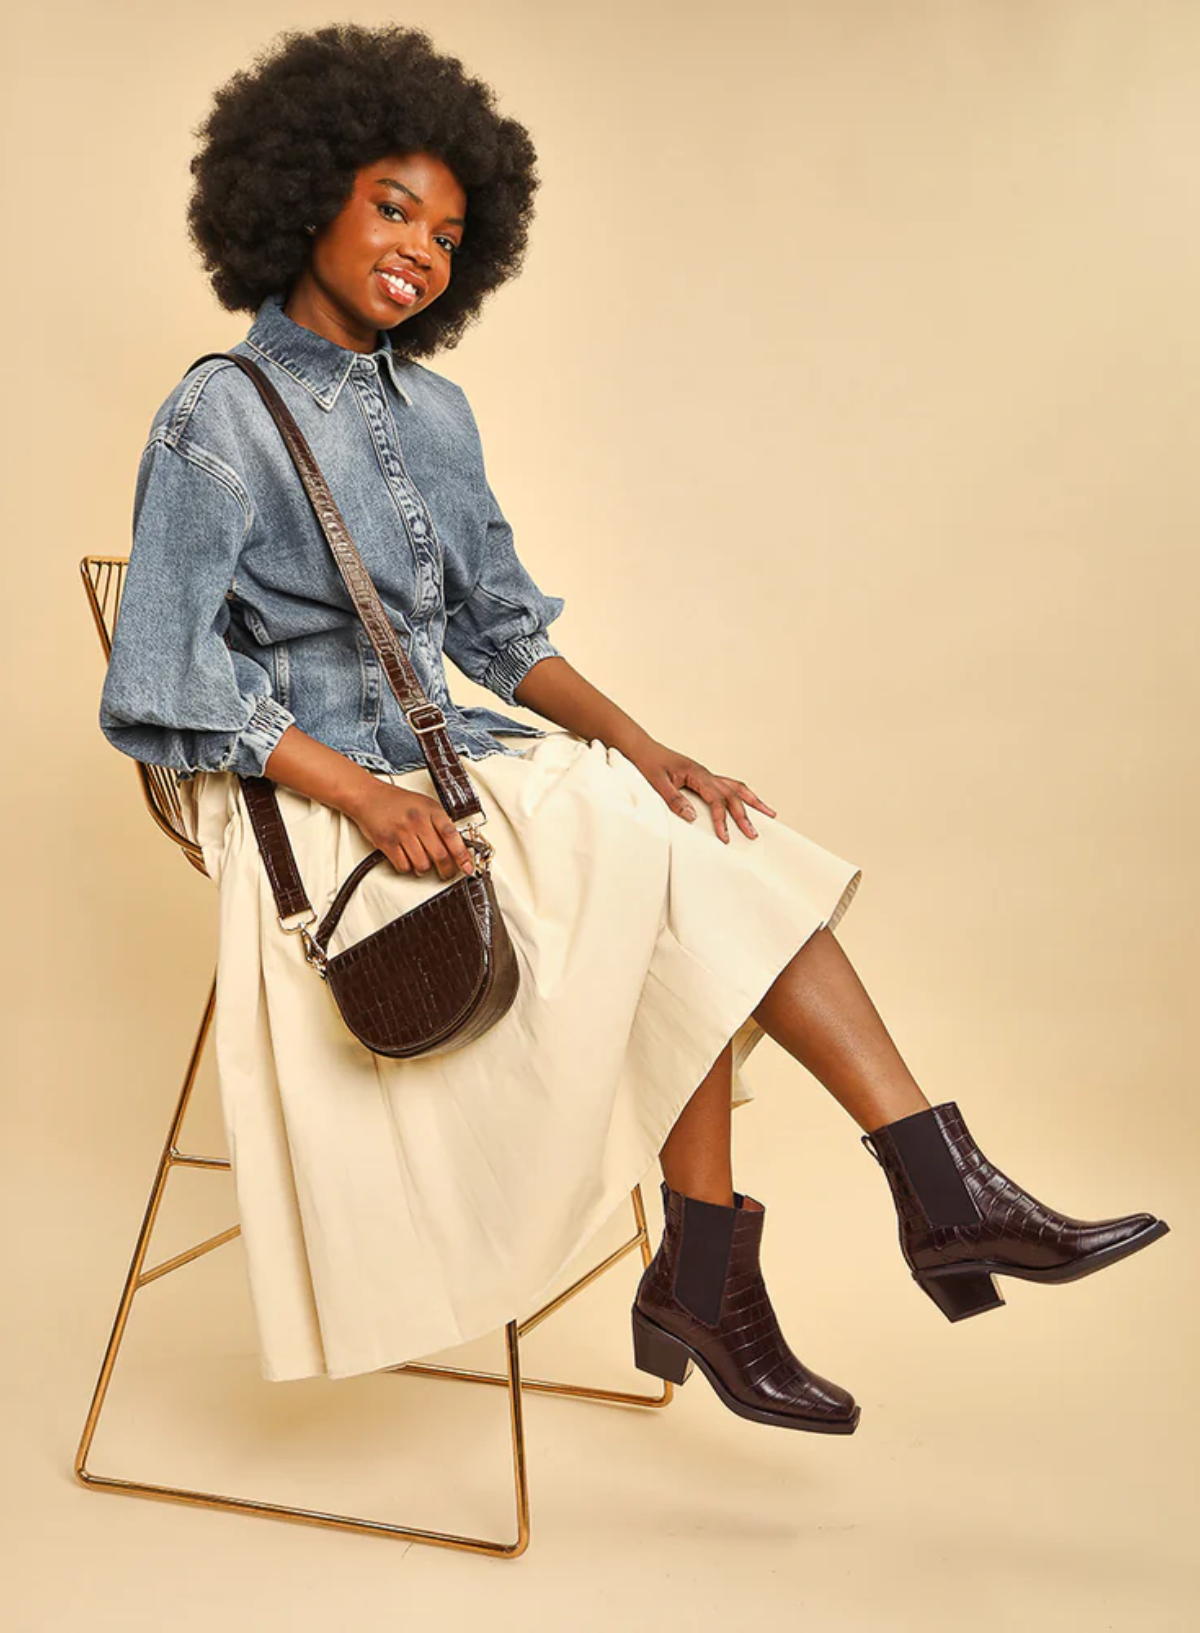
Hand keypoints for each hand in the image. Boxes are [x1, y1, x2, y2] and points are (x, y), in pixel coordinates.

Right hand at [347, 783, 476, 879]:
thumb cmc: (398, 802)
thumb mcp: (425, 804)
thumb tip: (458, 847)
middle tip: (447, 873)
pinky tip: (407, 860)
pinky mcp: (387, 843)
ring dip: (424, 869)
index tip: (468, 868)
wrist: (369, 796)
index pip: (452, 835)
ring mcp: (402, 832)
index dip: (462, 855)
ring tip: (422, 862)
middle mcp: (418, 821)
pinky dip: (407, 868)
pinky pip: (403, 867)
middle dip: (446, 870)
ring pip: (422, 865)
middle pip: (439, 855)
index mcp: (431, 810)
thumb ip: (440, 822)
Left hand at [624, 741, 777, 842]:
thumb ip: (674, 799)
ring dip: (752, 801)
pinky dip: (740, 795)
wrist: (640, 748)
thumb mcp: (656, 783)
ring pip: (735, 788)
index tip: (724, 837)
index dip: (721, 819)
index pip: (716, 799)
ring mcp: (705, 775)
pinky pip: (727, 786)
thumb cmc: (647, 763)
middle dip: (744, 815)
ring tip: (769, 813)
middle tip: (754, 834)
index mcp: (696, 773)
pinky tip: (747, 803)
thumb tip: (691, 816)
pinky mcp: (702, 778)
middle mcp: (705, 773)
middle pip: (732, 794)